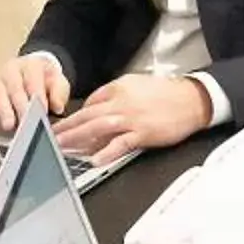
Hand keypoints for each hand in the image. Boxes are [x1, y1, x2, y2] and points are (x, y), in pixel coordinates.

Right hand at [0, 53, 69, 134]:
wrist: (32, 76)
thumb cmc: (44, 82)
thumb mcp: (58, 83)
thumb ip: (59, 92)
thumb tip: (57, 106)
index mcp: (30, 65)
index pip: (33, 79)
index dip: (37, 95)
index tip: (42, 110)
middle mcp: (11, 70)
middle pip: (14, 87)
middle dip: (20, 104)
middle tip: (25, 120)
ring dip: (3, 110)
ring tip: (9, 124)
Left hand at [53, 73, 211, 168]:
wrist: (191, 99)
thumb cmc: (165, 93)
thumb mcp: (136, 84)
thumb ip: (114, 94)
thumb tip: (95, 108)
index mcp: (118, 88)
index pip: (90, 103)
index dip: (74, 116)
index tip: (63, 127)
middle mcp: (121, 103)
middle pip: (87, 116)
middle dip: (67, 128)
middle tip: (52, 137)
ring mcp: (132, 119)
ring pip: (97, 128)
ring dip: (77, 138)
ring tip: (62, 147)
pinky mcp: (143, 133)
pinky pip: (121, 143)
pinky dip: (107, 151)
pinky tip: (95, 159)